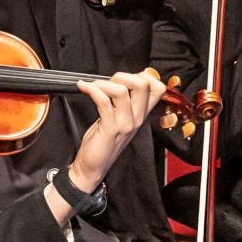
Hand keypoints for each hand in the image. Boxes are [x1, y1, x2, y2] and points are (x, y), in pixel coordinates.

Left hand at [68, 70, 168, 191]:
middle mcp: (137, 118)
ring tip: (93, 86)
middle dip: (122, 76)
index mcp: (141, 114)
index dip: (144, 76)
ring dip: (103, 83)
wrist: (93, 165)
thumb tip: (121, 81)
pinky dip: (91, 89)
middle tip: (108, 82)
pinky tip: (83, 88)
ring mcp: (125, 123)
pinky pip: (102, 101)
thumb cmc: (103, 141)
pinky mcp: (110, 128)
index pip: (158, 89)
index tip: (125, 78)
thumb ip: (125, 102)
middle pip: (143, 85)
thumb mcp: (120, 120)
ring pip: (121, 91)